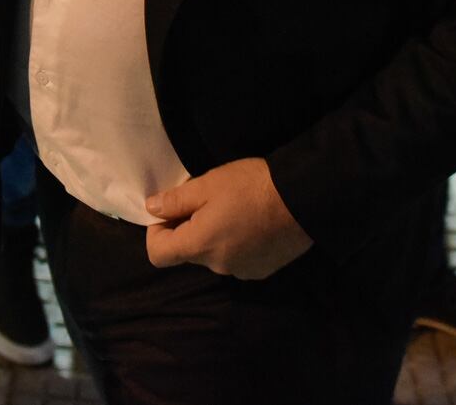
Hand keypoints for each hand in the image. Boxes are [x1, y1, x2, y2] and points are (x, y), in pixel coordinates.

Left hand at [144, 157, 312, 279]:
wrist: (304, 199)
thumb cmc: (251, 186)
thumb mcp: (209, 184)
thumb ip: (176, 200)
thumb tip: (152, 209)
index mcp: (199, 246)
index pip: (158, 255)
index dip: (156, 232)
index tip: (171, 212)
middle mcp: (217, 267)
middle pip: (188, 253)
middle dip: (190, 229)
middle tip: (208, 201)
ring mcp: (241, 272)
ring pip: (214, 256)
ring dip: (215, 237)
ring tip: (235, 210)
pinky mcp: (262, 271)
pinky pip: (237, 260)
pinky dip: (237, 244)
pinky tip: (253, 223)